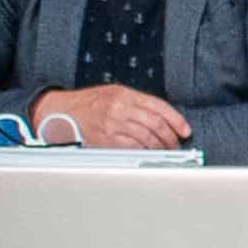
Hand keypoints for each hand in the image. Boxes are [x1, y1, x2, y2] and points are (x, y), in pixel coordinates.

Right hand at [31, 84, 195, 150]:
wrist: (62, 111)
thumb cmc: (89, 103)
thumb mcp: (114, 93)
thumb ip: (137, 102)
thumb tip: (162, 117)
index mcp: (125, 94)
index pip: (159, 106)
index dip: (176, 120)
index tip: (185, 130)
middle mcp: (120, 108)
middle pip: (155, 124)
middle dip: (170, 137)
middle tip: (175, 144)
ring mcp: (112, 124)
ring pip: (145, 137)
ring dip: (159, 147)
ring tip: (164, 151)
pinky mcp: (105, 139)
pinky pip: (131, 148)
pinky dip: (143, 152)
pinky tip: (148, 154)